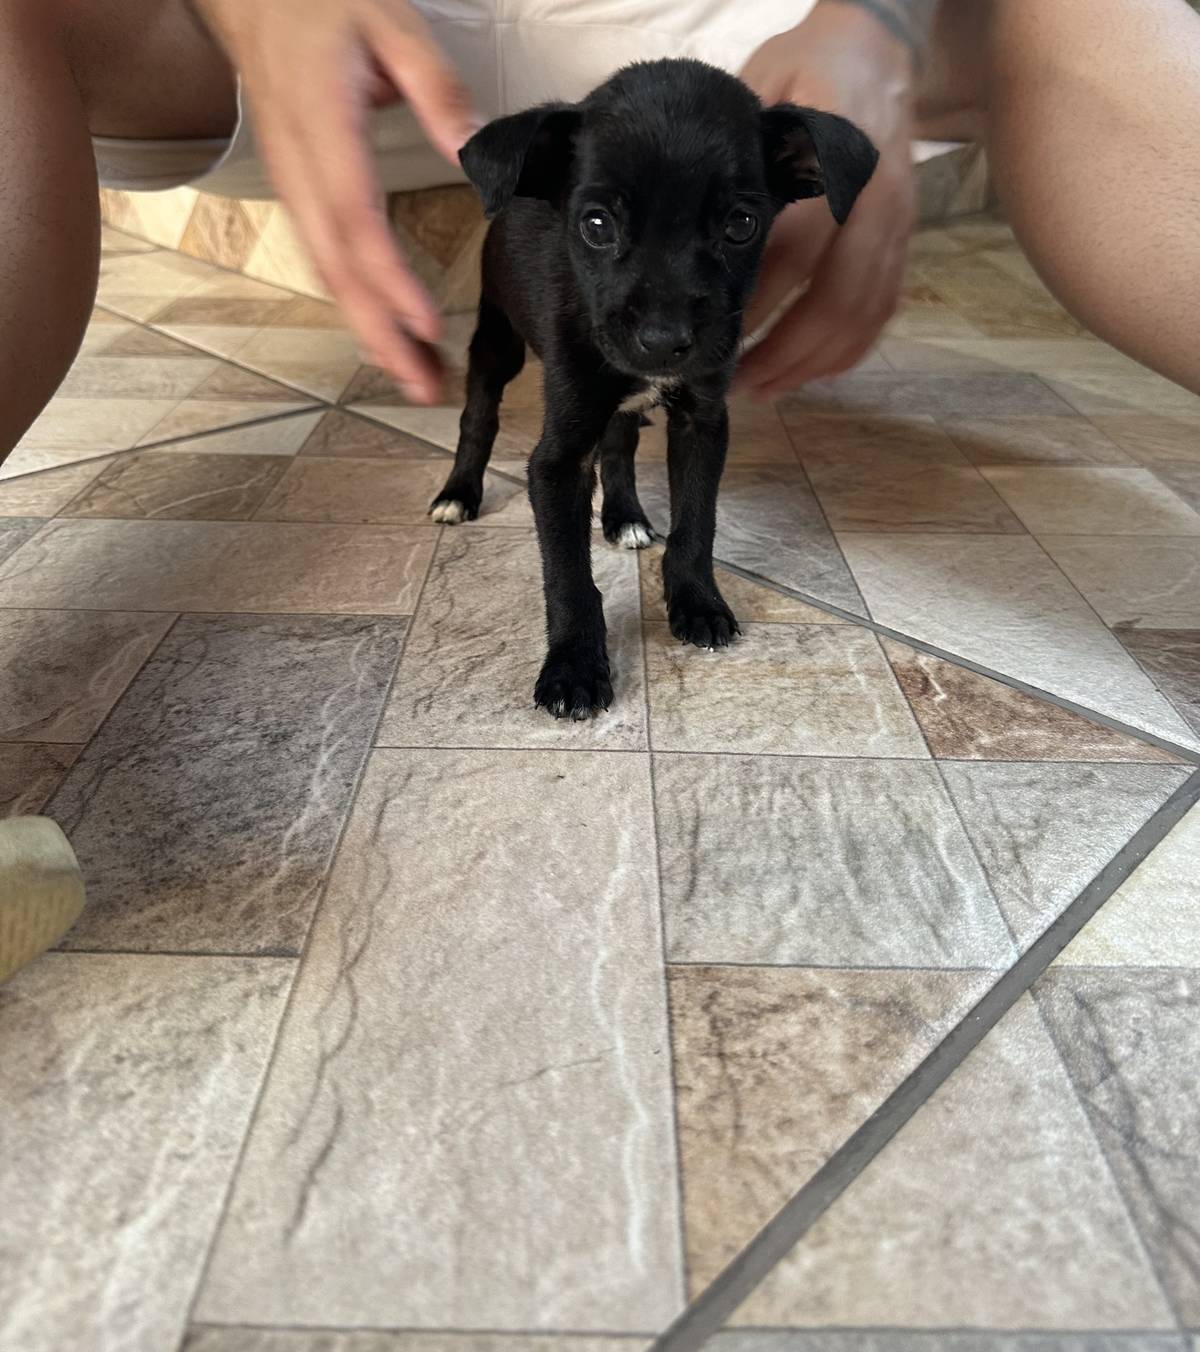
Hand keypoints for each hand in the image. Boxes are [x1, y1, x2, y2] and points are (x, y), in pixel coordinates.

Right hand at [194, 0, 479, 402]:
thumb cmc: (320, 5)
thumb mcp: (390, 23)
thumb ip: (435, 87)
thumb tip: (471, 148)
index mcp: (323, 128)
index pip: (357, 222)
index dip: (391, 281)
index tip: (428, 325)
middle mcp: (300, 170)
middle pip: (337, 270)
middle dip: (381, 337)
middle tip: (426, 388)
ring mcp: (293, 186)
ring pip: (327, 276)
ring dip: (370, 333)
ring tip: (416, 378)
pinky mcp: (297, 194)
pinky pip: (323, 261)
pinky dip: (354, 306)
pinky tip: (384, 334)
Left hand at [736, 6, 918, 398]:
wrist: (878, 46)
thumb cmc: (809, 68)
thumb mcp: (765, 91)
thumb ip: (743, 157)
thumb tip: (703, 231)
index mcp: (841, 158)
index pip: (799, 247)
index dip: (759, 299)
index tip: (716, 332)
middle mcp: (878, 198)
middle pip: (836, 299)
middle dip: (785, 352)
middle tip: (738, 383)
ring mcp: (899, 224)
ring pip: (863, 314)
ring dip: (814, 362)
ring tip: (767, 389)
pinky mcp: (906, 240)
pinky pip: (883, 309)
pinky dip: (850, 350)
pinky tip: (814, 374)